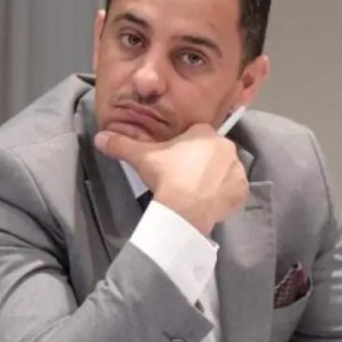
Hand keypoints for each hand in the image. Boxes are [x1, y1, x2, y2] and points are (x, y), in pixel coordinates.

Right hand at [94, 123, 248, 235]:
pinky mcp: (241, 191)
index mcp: (205, 133)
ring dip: (214, 180)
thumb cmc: (166, 176)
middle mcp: (226, 147)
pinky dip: (224, 197)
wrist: (184, 208)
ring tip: (195, 194)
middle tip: (183, 180)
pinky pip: (233, 191)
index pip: (196, 136)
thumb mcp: (140, 157)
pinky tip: (208, 203)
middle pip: (212, 153)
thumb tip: (99, 137)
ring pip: (224, 172)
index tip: (174, 164)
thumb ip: (121, 145)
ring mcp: (237, 169)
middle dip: (200, 164)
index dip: (184, 149)